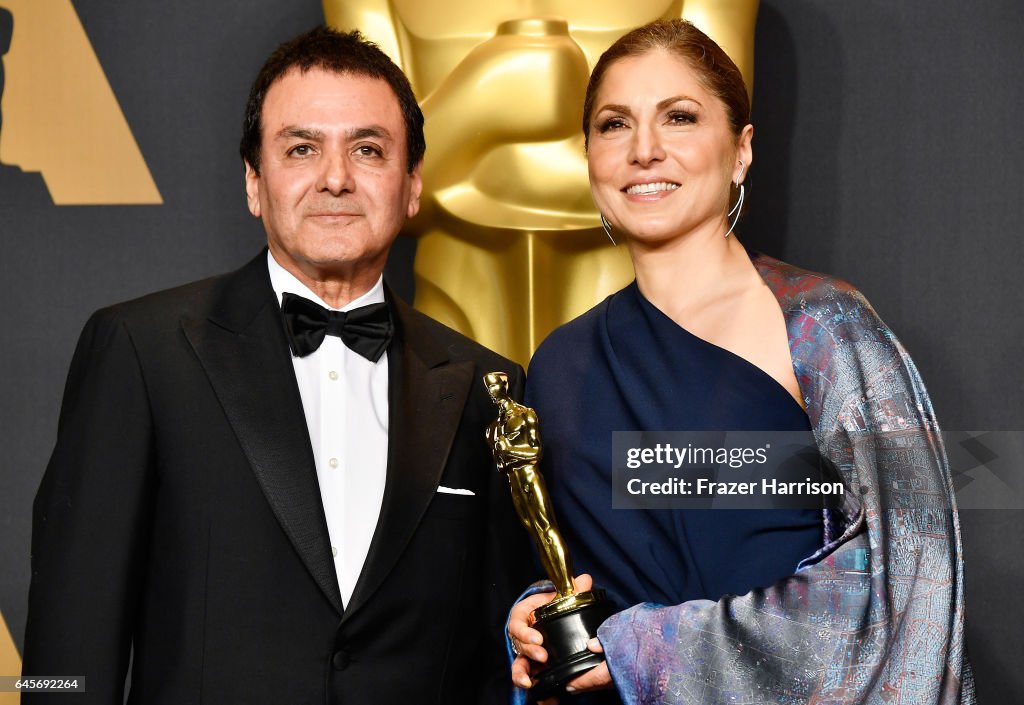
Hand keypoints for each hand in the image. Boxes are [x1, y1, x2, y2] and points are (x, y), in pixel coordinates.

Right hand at [510, 575, 609, 699]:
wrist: (556, 615)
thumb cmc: (554, 604)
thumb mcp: (562, 595)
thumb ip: (573, 589)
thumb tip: (585, 580)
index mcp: (524, 616)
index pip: (517, 624)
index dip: (525, 632)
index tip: (538, 638)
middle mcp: (522, 636)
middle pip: (518, 646)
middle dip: (529, 652)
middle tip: (543, 657)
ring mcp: (527, 653)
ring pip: (519, 665)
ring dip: (523, 675)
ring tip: (530, 683)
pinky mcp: (534, 667)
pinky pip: (531, 678)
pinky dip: (535, 689)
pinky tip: (545, 698)